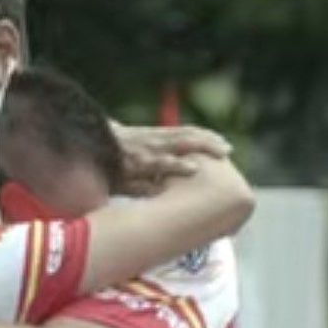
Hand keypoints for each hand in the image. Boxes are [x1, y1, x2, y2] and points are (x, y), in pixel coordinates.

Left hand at [113, 123, 231, 195]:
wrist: (101, 143)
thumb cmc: (113, 171)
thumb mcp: (122, 184)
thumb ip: (140, 189)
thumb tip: (160, 196)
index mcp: (139, 160)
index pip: (160, 161)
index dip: (176, 164)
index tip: (194, 168)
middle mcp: (150, 145)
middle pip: (179, 143)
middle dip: (202, 147)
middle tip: (223, 155)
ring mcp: (156, 136)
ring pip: (186, 134)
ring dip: (208, 140)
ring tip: (226, 149)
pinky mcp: (160, 131)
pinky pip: (185, 130)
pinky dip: (202, 134)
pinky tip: (217, 140)